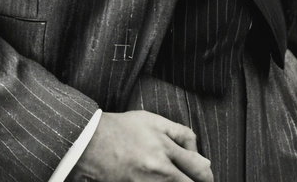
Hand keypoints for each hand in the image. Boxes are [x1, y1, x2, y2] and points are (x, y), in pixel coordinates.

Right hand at [70, 110, 213, 181]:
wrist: (90, 143)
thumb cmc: (122, 129)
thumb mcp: (152, 121)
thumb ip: (180, 136)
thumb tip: (204, 159)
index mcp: (164, 148)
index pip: (198, 167)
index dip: (206, 174)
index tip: (206, 175)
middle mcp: (158, 169)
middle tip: (199, 180)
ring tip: (177, 177)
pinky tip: (162, 180)